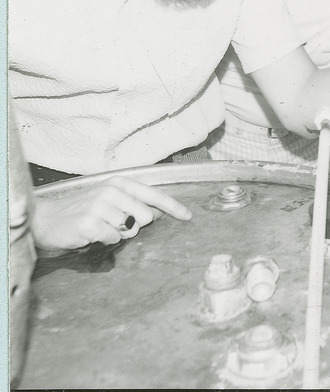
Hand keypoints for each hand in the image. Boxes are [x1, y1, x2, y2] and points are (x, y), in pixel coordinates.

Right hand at [31, 176, 191, 250]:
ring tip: (99, 227)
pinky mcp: (90, 222)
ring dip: (117, 233)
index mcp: (120, 183)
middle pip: (146, 217)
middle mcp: (112, 191)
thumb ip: (132, 204)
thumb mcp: (108, 200)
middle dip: (134, 225)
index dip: (174, 207)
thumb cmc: (81, 211)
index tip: (188, 216)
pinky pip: (113, 239)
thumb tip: (155, 214)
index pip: (154, 195)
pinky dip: (105, 240)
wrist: (46, 219)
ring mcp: (100, 205)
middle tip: (113, 223)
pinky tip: (90, 234)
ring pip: (130, 230)